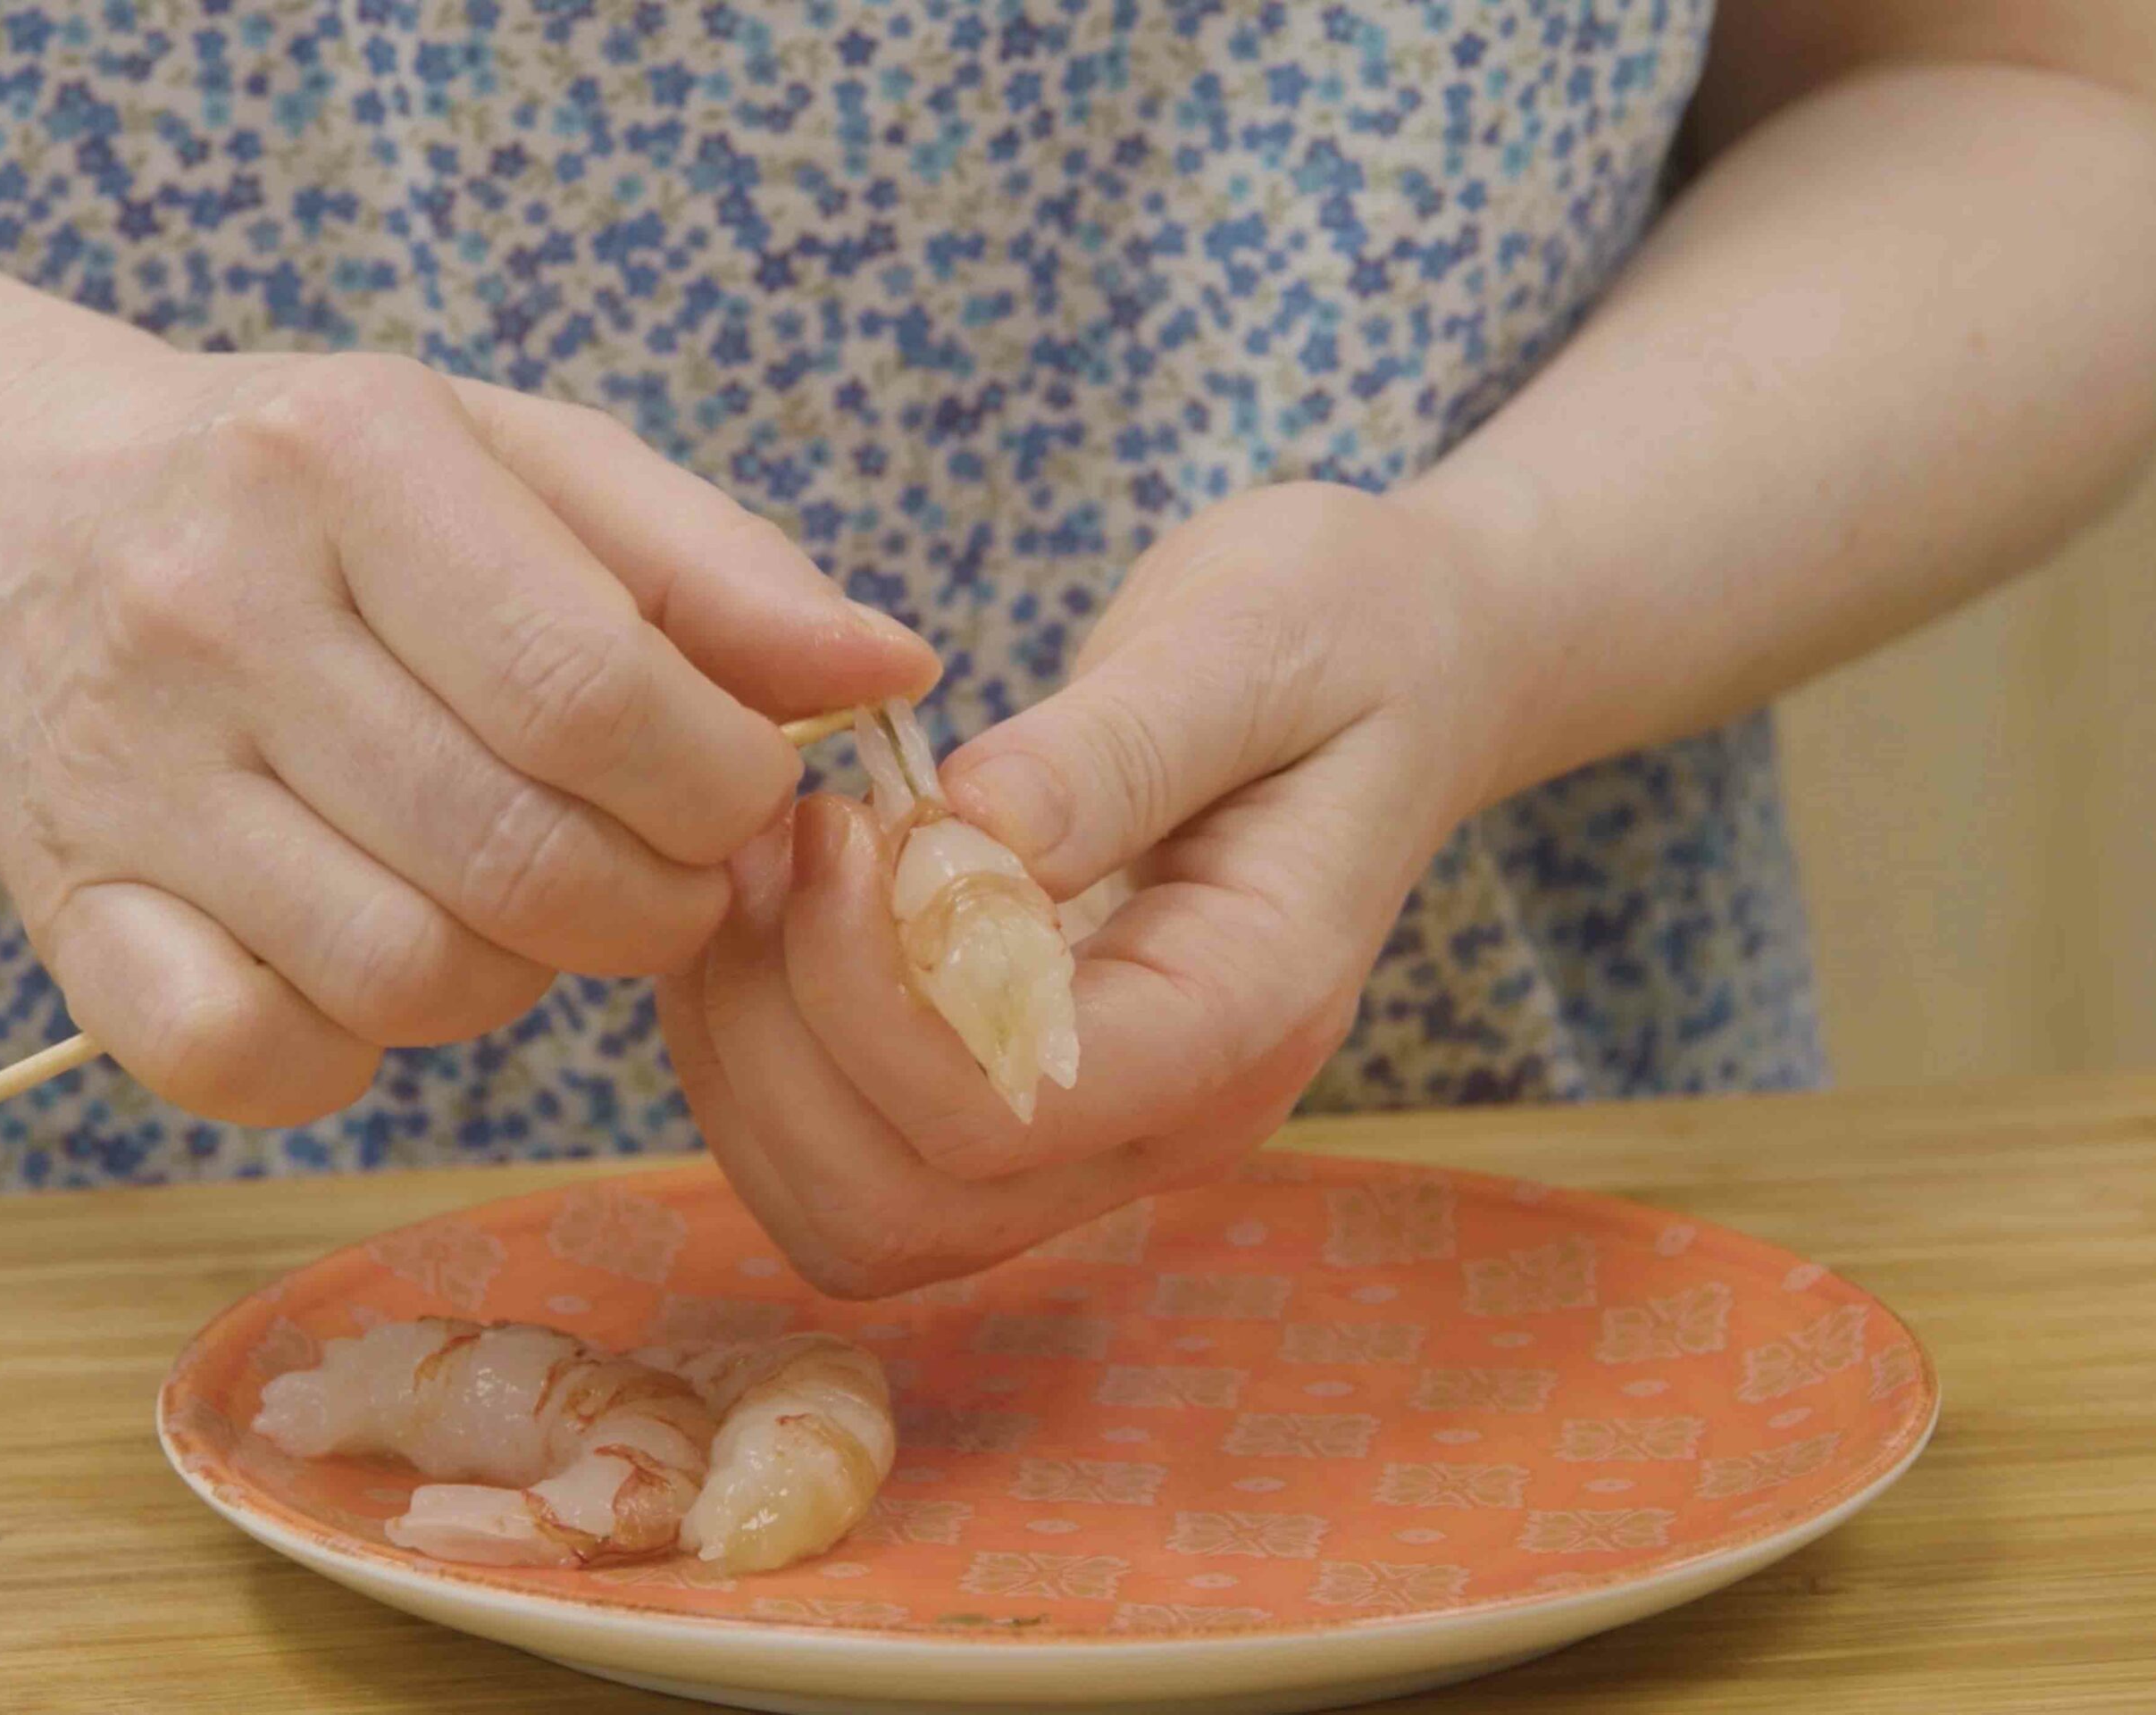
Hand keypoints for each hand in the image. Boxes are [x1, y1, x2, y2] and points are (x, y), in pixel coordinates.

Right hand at [0, 337, 935, 1124]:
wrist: (19, 522)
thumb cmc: (333, 497)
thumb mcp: (527, 462)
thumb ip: (718, 563)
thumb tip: (894, 671)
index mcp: (349, 461)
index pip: (595, 691)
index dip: (724, 787)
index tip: (748, 795)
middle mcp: (212, 609)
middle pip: (523, 856)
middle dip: (658, 902)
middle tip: (671, 872)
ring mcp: (125, 772)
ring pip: (412, 974)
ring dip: (525, 973)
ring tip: (526, 893)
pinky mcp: (64, 912)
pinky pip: (248, 1059)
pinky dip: (352, 1050)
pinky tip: (381, 962)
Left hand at [660, 481, 1519, 1294]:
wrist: (1401, 675)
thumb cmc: (1338, 637)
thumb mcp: (1250, 640)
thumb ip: (1118, 746)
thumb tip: (965, 829)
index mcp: (1246, 1009)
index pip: (1010, 1110)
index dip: (869, 992)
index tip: (838, 823)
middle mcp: (1175, 1116)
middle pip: (908, 1204)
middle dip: (783, 1039)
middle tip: (770, 849)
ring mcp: (1103, 1131)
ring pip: (859, 1216)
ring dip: (754, 1067)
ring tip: (757, 878)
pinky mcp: (1030, 1104)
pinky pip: (850, 1165)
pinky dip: (764, 1067)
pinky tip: (769, 921)